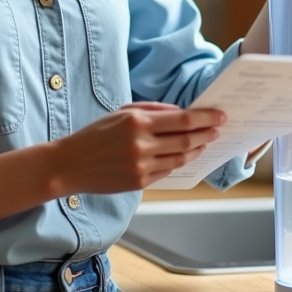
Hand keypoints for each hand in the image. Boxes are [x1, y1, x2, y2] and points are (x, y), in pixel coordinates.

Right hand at [56, 103, 224, 192]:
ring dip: (196, 149)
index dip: (205, 118)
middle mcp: (141, 144)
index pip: (182, 120)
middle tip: (218, 129)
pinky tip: (185, 155)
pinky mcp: (139, 182)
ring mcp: (141, 165)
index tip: (219, 116)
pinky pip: (167, 170)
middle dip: (207, 134)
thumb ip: (153, 110)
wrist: (71, 164)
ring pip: (180, 157)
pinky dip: (179, 162)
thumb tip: (181, 112)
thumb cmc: (96, 134)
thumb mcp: (122, 113)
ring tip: (204, 143)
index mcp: (137, 122)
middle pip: (186, 139)